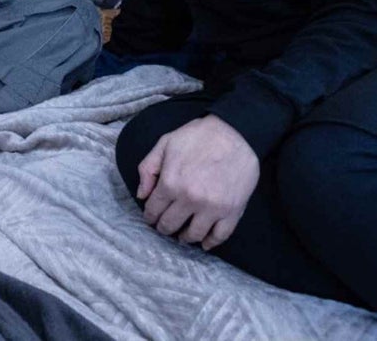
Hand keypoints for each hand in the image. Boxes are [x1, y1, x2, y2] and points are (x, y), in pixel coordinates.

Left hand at [137, 114, 259, 250]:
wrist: (235, 133)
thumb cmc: (198, 136)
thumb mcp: (164, 144)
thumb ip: (148, 169)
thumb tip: (141, 195)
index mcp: (170, 182)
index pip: (153, 210)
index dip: (150, 216)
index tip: (151, 217)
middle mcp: (190, 199)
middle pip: (170, 225)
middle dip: (164, 227)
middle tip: (164, 226)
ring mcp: (212, 208)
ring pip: (193, 235)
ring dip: (184, 237)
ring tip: (182, 235)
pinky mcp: (232, 211)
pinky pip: (219, 236)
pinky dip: (210, 243)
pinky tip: (204, 242)